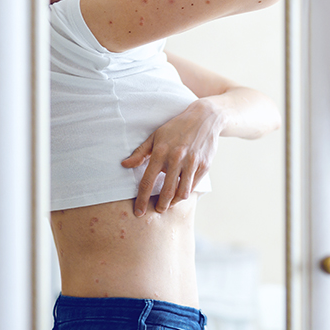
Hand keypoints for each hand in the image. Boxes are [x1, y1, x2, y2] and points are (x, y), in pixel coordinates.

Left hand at [121, 100, 222, 215]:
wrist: (205, 118)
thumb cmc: (177, 127)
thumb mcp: (156, 136)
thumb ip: (141, 152)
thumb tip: (125, 165)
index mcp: (161, 152)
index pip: (147, 181)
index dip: (141, 199)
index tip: (139, 212)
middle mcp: (176, 159)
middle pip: (166, 192)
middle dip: (160, 206)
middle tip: (158, 210)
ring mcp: (192, 163)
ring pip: (182, 193)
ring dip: (174, 202)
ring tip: (170, 204)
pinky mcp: (204, 166)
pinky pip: (193, 186)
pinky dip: (186, 192)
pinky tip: (181, 193)